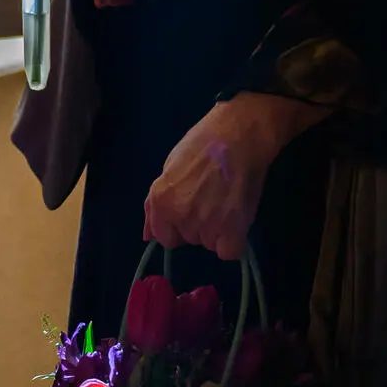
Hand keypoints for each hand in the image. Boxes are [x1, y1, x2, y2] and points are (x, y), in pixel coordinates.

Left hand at [143, 92, 326, 260]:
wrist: (239, 135)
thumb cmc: (203, 144)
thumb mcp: (169, 167)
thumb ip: (155, 204)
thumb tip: (148, 236)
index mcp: (161, 201)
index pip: (164, 236)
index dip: (177, 226)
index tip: (191, 210)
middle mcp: (180, 216)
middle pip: (189, 238)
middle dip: (198, 225)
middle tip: (212, 197)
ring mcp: (206, 224)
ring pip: (210, 243)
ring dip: (218, 230)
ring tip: (226, 201)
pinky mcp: (232, 228)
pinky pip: (229, 251)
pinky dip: (234, 241)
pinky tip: (236, 219)